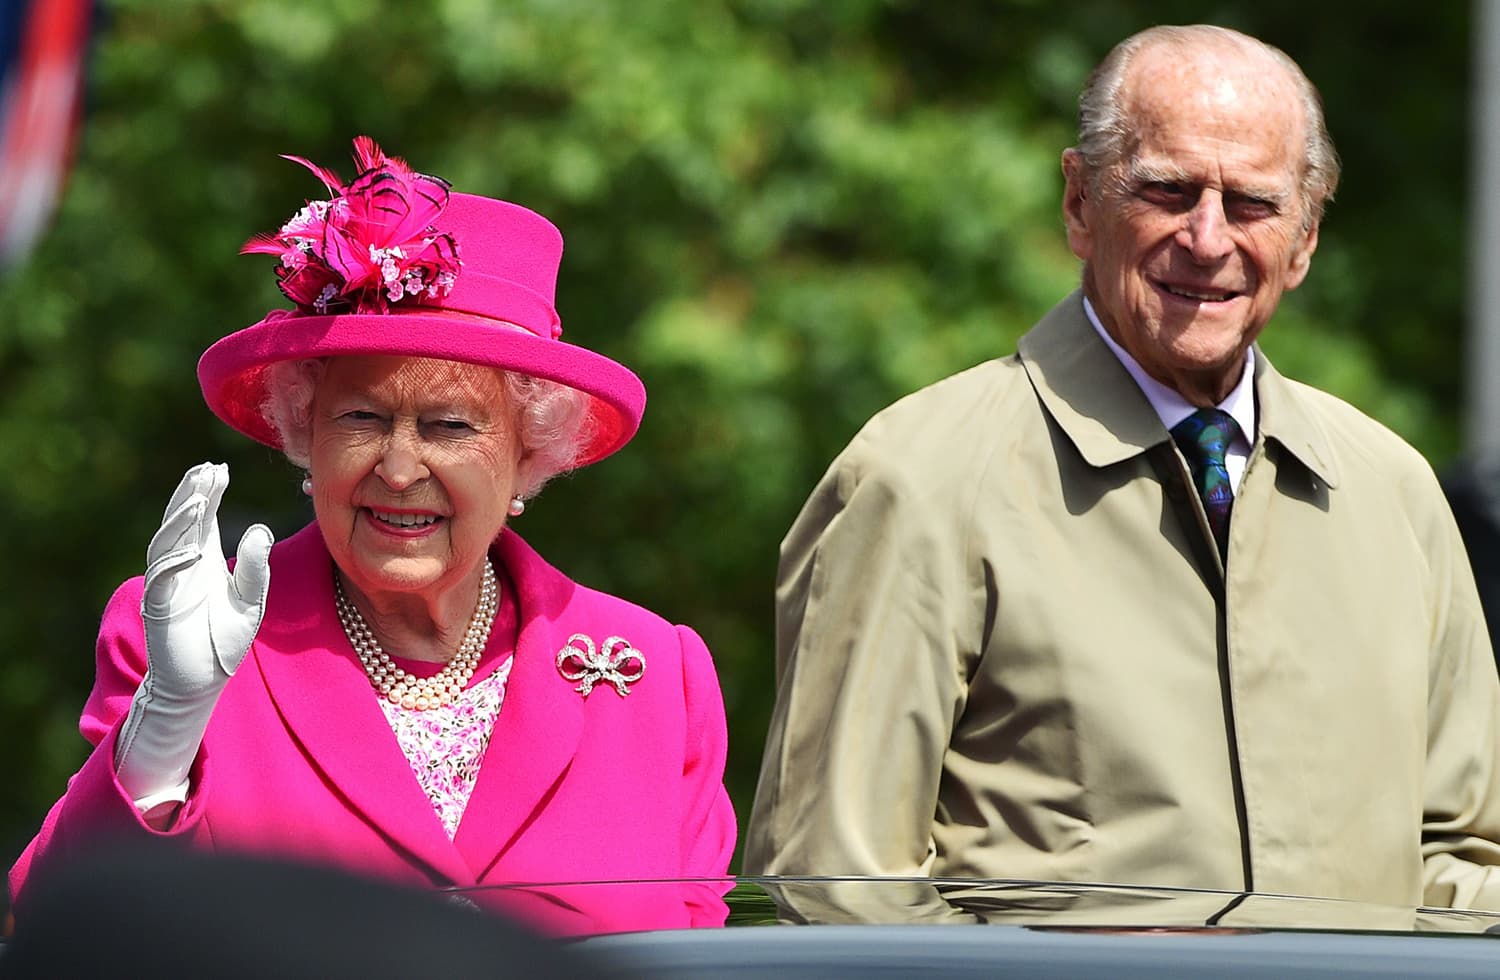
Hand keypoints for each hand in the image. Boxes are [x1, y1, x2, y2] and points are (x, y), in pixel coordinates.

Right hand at [141, 462, 272, 694]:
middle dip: (193, 495)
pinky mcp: (159, 608)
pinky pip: (163, 580)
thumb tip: (261, 529)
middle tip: (207, 470)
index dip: (209, 493)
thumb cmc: (224, 639)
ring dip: (182, 521)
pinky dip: (175, 563)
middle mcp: (183, 566)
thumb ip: (256, 568)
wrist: (202, 681)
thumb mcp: (250, 600)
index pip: (204, 519)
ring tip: (199, 497)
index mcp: (204, 559)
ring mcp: (168, 585)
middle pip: (183, 523)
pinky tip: (193, 549)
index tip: (219, 468)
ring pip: (168, 544)